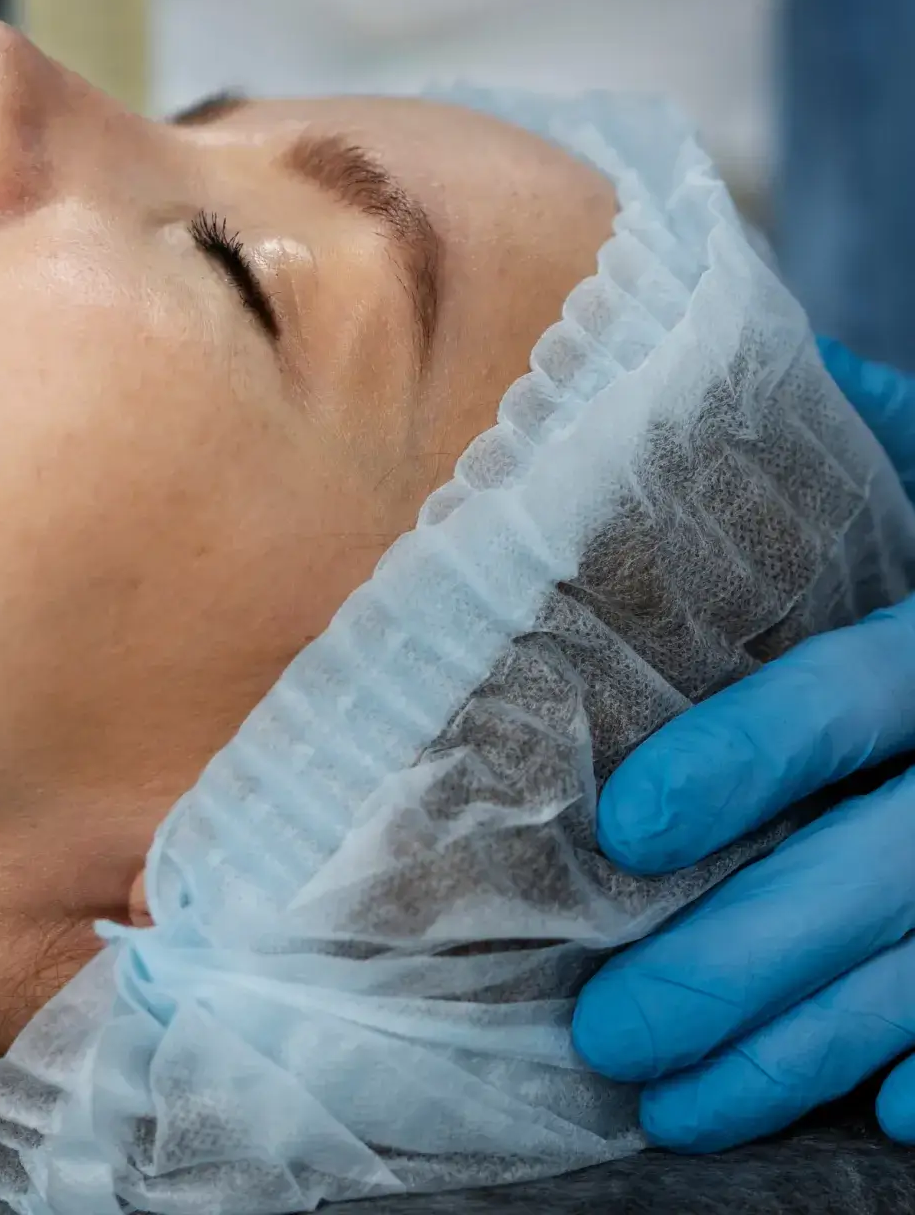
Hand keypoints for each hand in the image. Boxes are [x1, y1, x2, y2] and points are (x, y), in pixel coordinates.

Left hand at [572, 342, 914, 1151]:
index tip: (623, 826)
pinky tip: (875, 1121)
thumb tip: (723, 363)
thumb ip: (868, 431)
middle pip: (879, 867)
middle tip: (605, 1027)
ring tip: (671, 1104)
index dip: (746, 758)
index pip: (853, 692)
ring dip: (804, 1052)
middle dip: (742, 958)